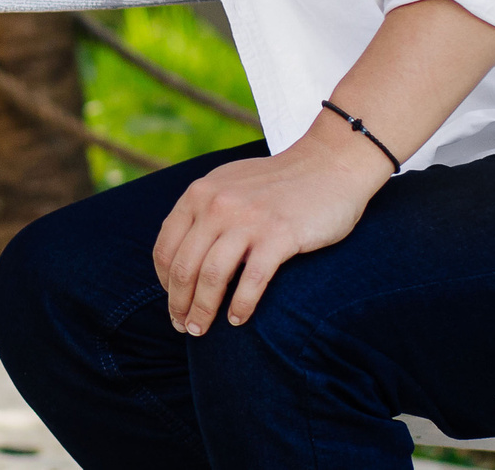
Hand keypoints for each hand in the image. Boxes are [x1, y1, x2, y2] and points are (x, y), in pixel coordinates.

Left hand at [152, 119, 391, 334]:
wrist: (329, 165)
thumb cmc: (278, 183)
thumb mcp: (229, 184)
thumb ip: (204, 210)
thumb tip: (181, 255)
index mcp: (200, 193)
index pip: (166, 247)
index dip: (165, 283)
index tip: (173, 302)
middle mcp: (217, 205)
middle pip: (185, 267)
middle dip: (179, 304)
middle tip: (184, 327)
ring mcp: (248, 220)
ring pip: (212, 277)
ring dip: (203, 310)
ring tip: (202, 330)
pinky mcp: (280, 235)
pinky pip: (252, 280)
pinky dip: (241, 305)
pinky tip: (238, 319)